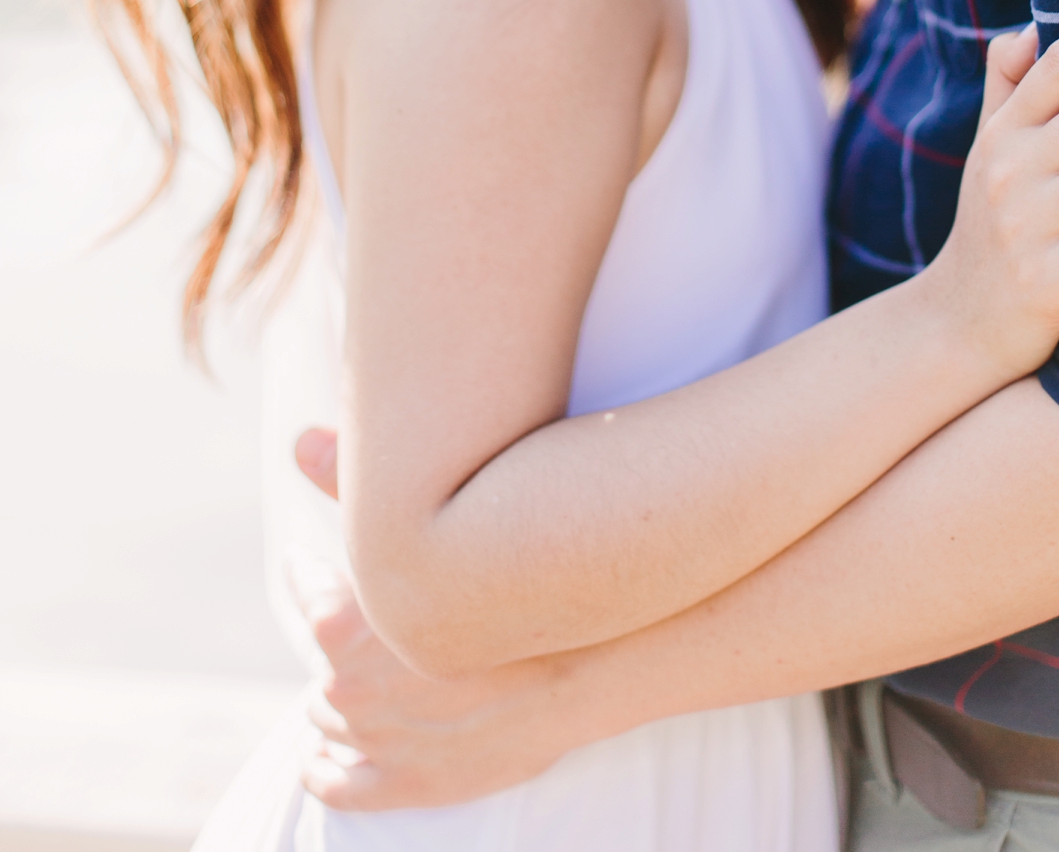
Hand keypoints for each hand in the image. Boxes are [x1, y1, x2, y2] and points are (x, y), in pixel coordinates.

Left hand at [287, 459, 589, 810]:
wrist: (589, 650)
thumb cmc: (510, 569)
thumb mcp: (428, 511)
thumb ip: (353, 481)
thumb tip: (298, 442)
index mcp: (343, 627)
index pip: (307, 591)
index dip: (307, 569)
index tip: (307, 556)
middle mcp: (353, 691)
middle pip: (320, 664)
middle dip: (330, 642)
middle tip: (348, 620)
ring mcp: (385, 743)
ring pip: (332, 722)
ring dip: (333, 702)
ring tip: (342, 682)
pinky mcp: (419, 783)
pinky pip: (349, 788)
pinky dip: (328, 775)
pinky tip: (319, 761)